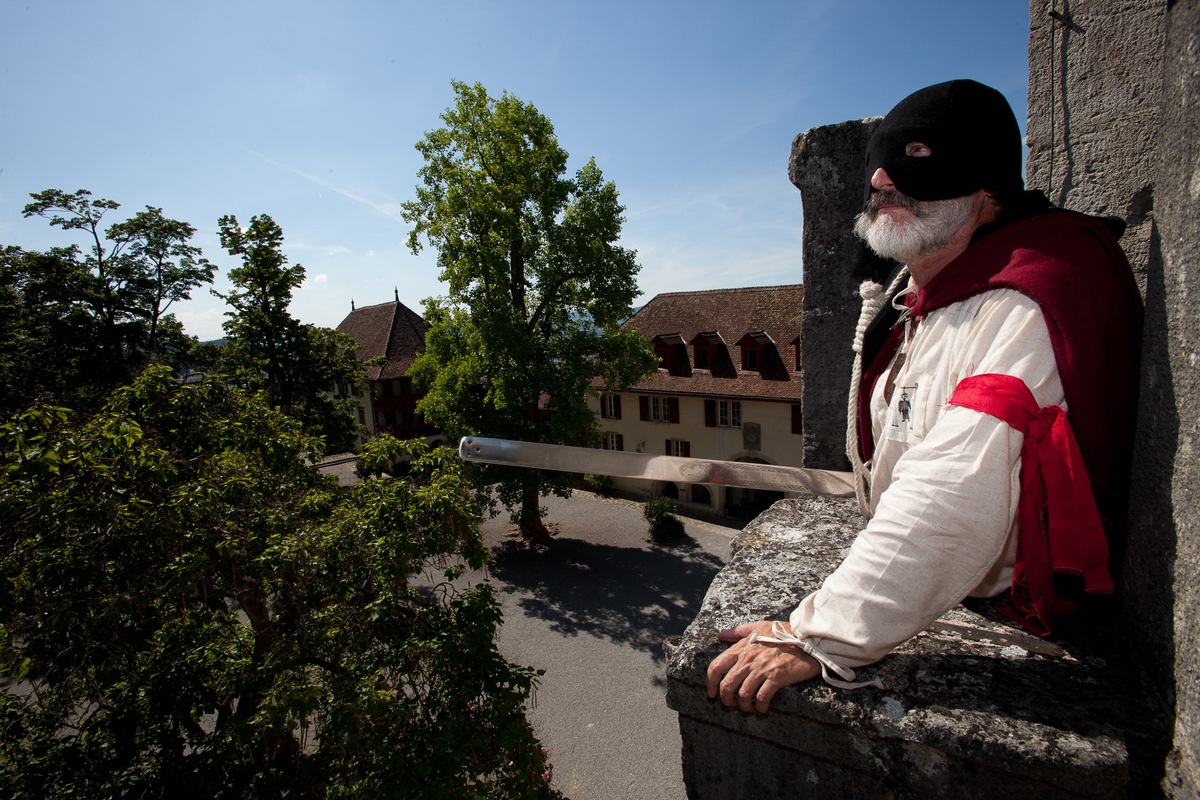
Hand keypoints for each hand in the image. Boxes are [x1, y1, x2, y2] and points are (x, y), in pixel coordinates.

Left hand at [705, 620, 820, 713]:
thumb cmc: (784, 632)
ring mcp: (762, 668)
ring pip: (743, 694)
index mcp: (742, 647)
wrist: (808, 638)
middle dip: (726, 699)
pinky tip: (762, 708)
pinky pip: (762, 698)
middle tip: (731, 705)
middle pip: (727, 685)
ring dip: (743, 706)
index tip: (712, 693)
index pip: (716, 666)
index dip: (710, 683)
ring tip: (748, 708)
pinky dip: (760, 707)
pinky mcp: (776, 677)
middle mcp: (749, 659)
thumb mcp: (759, 626)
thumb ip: (738, 631)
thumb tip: (720, 635)